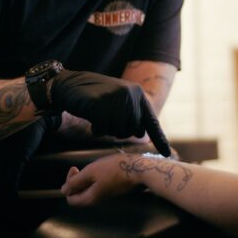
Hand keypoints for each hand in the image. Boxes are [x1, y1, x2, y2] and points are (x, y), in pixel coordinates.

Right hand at [50, 70, 170, 155]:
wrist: (70, 84)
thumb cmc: (95, 96)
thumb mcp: (118, 99)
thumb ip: (131, 112)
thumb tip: (141, 133)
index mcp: (137, 93)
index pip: (151, 121)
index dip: (159, 139)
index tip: (167, 153)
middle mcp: (130, 94)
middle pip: (133, 130)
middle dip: (120, 131)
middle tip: (107, 122)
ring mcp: (116, 98)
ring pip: (119, 130)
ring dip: (108, 130)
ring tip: (99, 117)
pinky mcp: (101, 103)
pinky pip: (104, 128)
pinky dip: (98, 128)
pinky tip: (92, 118)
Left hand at [61, 154, 135, 205]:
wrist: (136, 169)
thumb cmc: (113, 169)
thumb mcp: (91, 172)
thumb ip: (75, 182)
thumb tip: (63, 190)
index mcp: (89, 198)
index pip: (70, 199)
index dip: (68, 185)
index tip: (75, 170)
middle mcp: (96, 200)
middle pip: (78, 195)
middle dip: (75, 181)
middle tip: (80, 168)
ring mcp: (104, 195)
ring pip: (87, 190)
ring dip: (84, 179)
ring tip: (90, 168)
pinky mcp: (110, 190)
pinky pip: (95, 187)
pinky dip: (92, 179)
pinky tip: (99, 170)